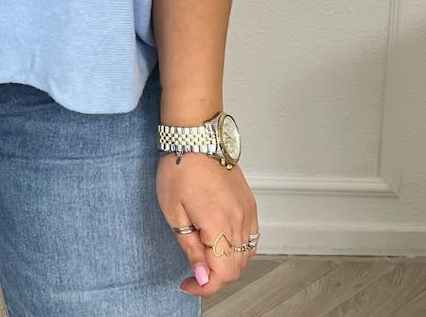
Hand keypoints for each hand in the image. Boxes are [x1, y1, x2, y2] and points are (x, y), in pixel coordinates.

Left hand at [155, 151, 258, 297]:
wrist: (196, 137)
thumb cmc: (180, 167)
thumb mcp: (173, 211)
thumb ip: (191, 248)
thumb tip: (203, 276)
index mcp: (219, 224)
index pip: (222, 274)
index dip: (204, 287)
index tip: (188, 283)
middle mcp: (239, 220)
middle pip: (235, 268)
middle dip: (214, 275)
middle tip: (192, 268)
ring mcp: (248, 211)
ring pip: (245, 254)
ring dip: (227, 262)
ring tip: (205, 252)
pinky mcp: (250, 203)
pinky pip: (251, 237)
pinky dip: (238, 247)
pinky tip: (221, 240)